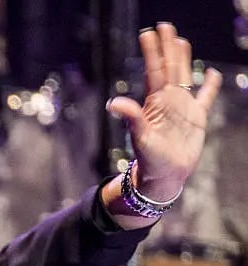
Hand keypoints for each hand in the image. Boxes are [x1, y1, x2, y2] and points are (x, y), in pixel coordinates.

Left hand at [106, 23, 221, 200]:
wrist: (163, 176)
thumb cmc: (149, 160)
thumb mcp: (140, 137)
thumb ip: (131, 118)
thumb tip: (114, 103)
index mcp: (155, 103)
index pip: (154, 71)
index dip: (152, 52)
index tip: (148, 33)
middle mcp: (168, 101)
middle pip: (168, 68)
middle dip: (166, 48)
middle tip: (163, 26)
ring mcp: (182, 108)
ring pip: (184, 77)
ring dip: (182, 59)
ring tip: (180, 41)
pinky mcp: (197, 119)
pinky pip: (205, 98)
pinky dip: (210, 87)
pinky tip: (212, 74)